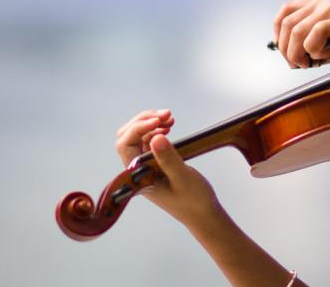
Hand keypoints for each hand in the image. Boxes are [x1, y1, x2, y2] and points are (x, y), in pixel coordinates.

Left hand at [114, 109, 219, 224]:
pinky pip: (148, 142)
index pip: (126, 144)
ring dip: (151, 123)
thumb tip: (155, 138)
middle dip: (144, 121)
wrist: (203, 214)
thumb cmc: (194, 201)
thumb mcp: (183, 177)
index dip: (139, 128)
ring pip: (138, 137)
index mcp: (137, 176)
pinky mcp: (154, 164)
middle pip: (128, 137)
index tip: (158, 121)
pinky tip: (168, 128)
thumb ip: (168, 158)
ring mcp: (145, 166)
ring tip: (170, 119)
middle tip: (166, 114)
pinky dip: (157, 130)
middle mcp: (136, 170)